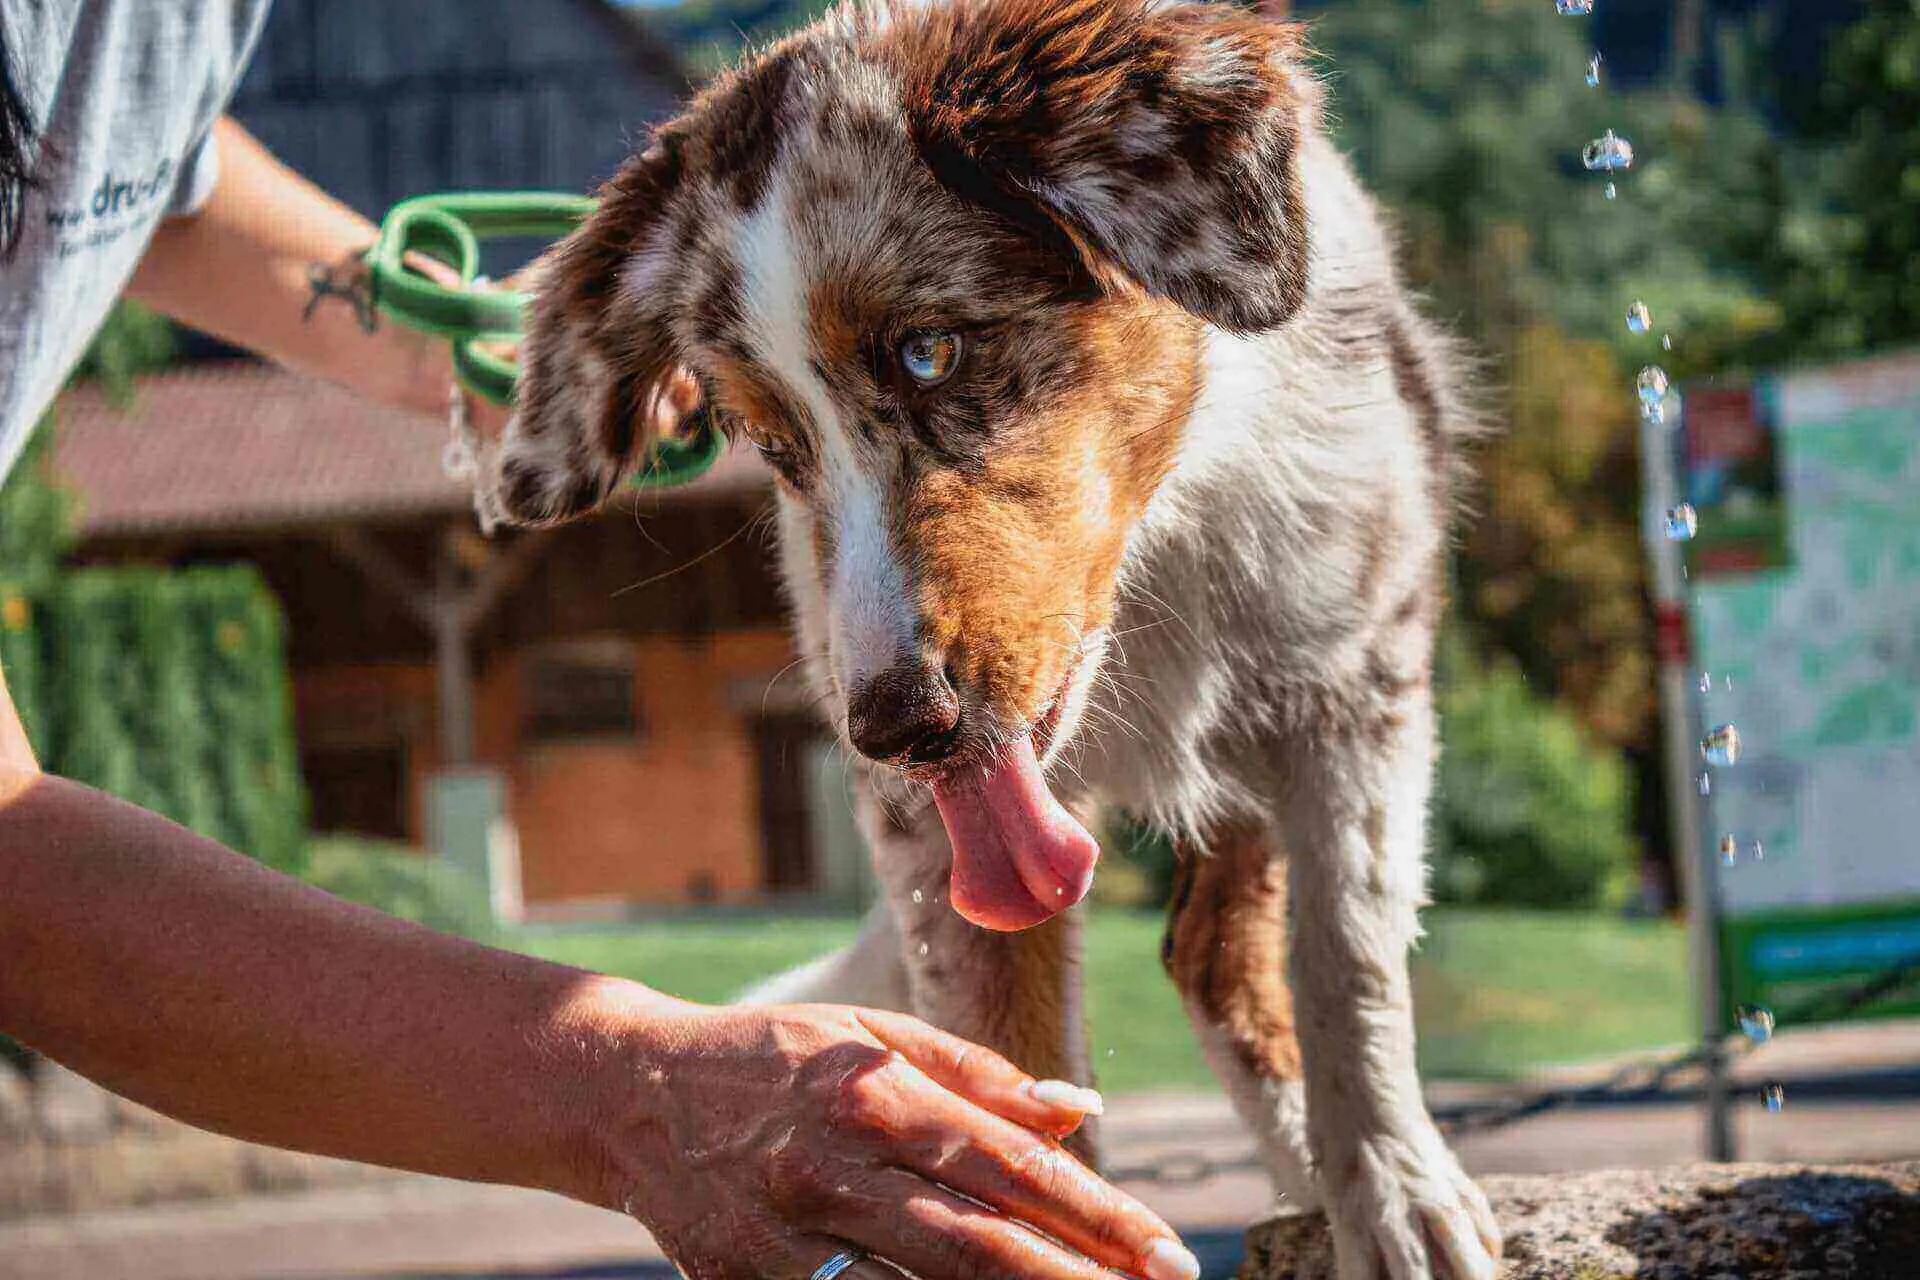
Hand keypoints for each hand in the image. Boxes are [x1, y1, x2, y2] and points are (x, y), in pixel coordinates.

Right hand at [595, 1000, 1199, 1279]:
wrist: (632, 1092)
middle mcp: (837, 1160)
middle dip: (1081, 1277)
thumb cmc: (775, 1057)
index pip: (1011, 1162)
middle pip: (982, 1240)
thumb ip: (978, 1073)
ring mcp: (788, 1230)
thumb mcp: (872, 1036)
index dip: (1098, 1211)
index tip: (1166, 1248)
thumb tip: (1081, 1108)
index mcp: (877, 1088)